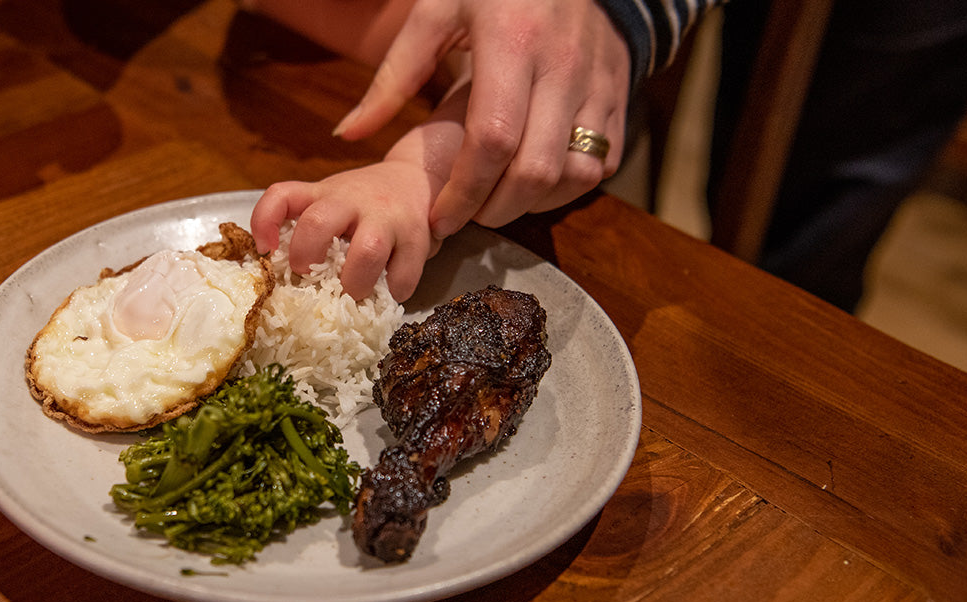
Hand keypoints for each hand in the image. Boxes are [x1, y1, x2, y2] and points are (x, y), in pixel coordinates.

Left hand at [249, 162, 441, 301]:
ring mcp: (387, 218)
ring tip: (353, 293)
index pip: (282, 195)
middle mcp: (352, 200)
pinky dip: (393, 292)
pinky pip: (404, 275)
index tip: (266, 250)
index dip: (264, 222)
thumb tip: (280, 278)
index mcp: (324, 193)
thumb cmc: (366, 204)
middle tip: (310, 279)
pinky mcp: (417, 239)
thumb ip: (308, 228)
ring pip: (366, 252)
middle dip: (307, 259)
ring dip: (354, 283)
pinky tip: (388, 291)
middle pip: (317, 224)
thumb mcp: (333, 202)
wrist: (418, 179)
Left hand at [333, 0, 630, 236]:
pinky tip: (533, 184)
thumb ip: (391, 78)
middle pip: (535, 169)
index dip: (465, 190)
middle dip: (496, 209)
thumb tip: (347, 135)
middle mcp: (563, 66)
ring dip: (533, 204)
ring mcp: (598, 84)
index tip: (440, 216)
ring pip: (575, 174)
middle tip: (465, 216)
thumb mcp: (434, 14)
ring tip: (496, 203)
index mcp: (512, 41)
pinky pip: (601, 164)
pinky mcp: (619, 98)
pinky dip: (567, 188)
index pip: (493, 139)